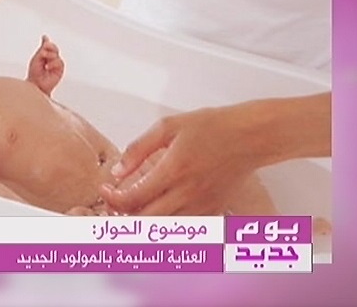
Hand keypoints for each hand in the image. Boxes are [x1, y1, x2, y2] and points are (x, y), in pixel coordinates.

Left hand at [26, 35, 64, 95]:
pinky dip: (53, 63)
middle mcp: (51, 59)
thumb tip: (45, 37)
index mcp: (45, 55)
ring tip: (44, 61)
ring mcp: (56, 64)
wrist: (36, 84)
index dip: (48, 44)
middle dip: (50, 48)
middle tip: (44, 51)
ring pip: (56, 55)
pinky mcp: (60, 70)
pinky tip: (48, 67)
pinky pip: (59, 62)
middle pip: (54, 48)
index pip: (49, 46)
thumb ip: (42, 48)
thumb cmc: (34, 73)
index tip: (45, 43)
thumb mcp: (36, 58)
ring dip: (50, 56)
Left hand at [99, 106, 264, 215]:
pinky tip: (158, 209)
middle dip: (122, 214)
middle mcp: (187, 193)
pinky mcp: (212, 211)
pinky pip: (183, 228)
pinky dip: (166, 224)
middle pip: (144, 221)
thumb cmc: (213, 127)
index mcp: (174, 170)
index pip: (132, 199)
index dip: (112, 199)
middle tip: (114, 201)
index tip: (106, 190)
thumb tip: (118, 170)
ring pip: (163, 229)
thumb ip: (139, 149)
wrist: (251, 136)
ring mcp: (201, 206)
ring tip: (133, 205)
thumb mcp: (168, 126)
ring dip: (142, 221)